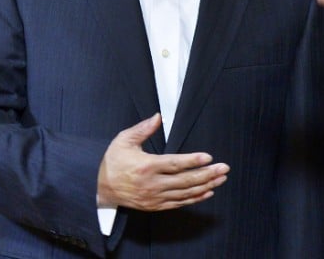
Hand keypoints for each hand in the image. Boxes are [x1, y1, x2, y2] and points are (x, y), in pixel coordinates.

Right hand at [97, 113, 228, 210]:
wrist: (99, 188)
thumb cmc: (113, 161)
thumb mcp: (124, 140)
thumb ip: (143, 128)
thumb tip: (158, 116)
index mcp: (146, 166)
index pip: (175, 164)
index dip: (193, 160)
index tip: (209, 157)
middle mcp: (152, 184)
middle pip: (185, 180)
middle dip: (207, 174)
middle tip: (224, 168)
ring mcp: (154, 197)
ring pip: (185, 193)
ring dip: (205, 185)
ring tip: (221, 179)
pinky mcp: (155, 206)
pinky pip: (179, 203)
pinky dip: (194, 198)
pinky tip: (207, 192)